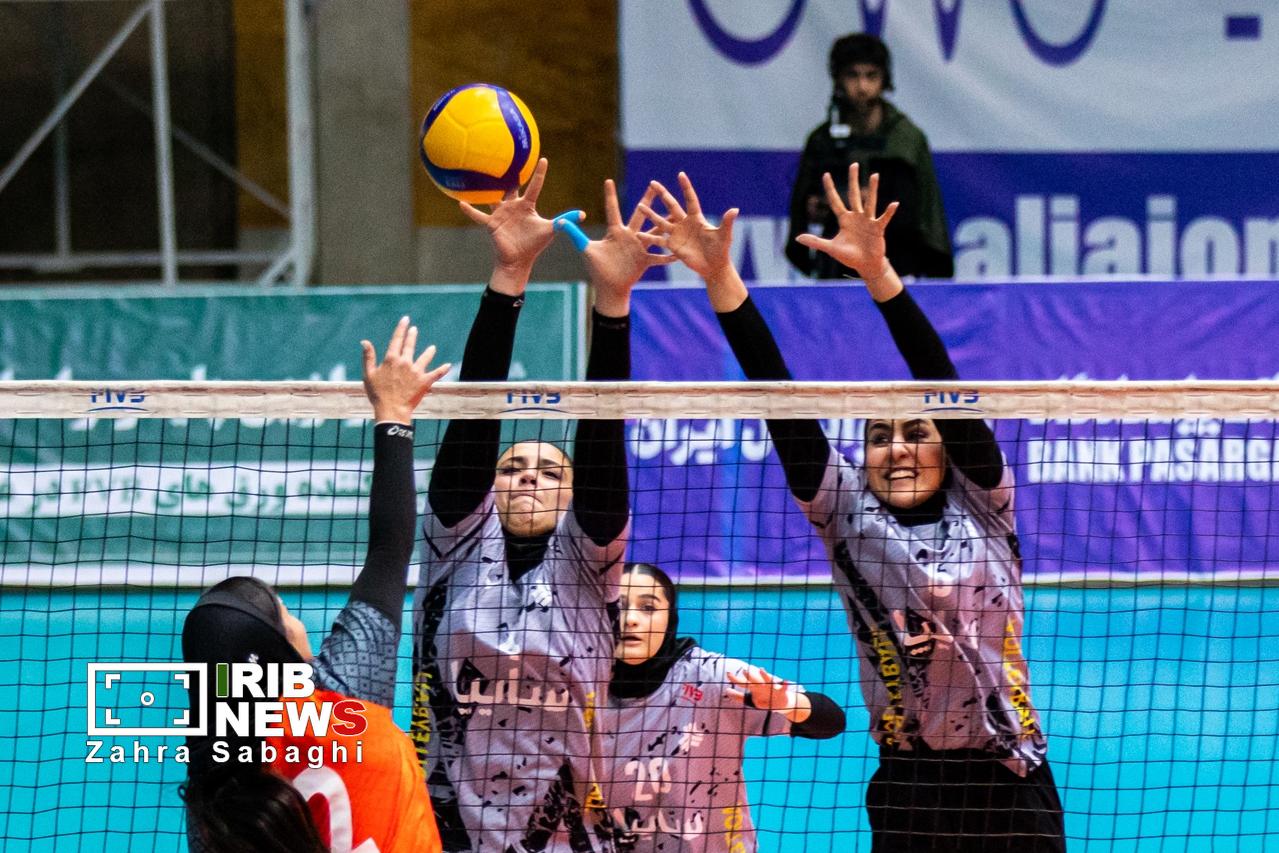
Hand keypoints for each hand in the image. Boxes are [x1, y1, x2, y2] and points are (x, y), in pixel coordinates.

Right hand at [360, 316, 451, 423]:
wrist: (391, 410)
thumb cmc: (377, 394)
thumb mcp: (368, 374)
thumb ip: (368, 357)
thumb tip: (365, 341)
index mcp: (391, 359)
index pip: (397, 339)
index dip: (401, 329)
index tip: (405, 320)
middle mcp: (405, 362)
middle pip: (410, 346)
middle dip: (412, 336)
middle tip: (414, 329)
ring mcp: (416, 371)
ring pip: (425, 358)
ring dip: (429, 352)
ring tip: (432, 348)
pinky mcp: (425, 381)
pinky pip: (436, 374)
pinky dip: (442, 369)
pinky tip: (448, 365)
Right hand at [460, 158, 553, 294]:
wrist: (518, 261)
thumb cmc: (534, 245)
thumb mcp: (550, 230)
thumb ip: (565, 221)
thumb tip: (583, 214)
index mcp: (527, 205)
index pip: (535, 186)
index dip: (539, 174)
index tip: (544, 159)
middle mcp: (513, 206)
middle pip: (510, 186)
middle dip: (507, 173)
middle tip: (504, 155)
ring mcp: (500, 213)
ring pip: (491, 196)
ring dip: (485, 187)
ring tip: (477, 172)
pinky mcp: (491, 224)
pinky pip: (478, 216)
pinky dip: (470, 210)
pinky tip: (459, 202)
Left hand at [582, 180, 674, 316]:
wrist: (609, 288)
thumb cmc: (597, 269)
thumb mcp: (586, 249)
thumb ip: (575, 234)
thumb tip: (559, 222)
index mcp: (615, 232)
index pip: (612, 210)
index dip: (609, 196)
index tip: (608, 180)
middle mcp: (629, 236)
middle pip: (640, 215)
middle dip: (647, 200)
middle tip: (655, 185)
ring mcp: (639, 247)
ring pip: (654, 231)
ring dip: (665, 223)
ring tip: (676, 212)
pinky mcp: (645, 260)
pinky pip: (659, 257)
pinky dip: (668, 255)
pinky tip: (679, 250)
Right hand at [638, 172, 746, 311]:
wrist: (714, 267)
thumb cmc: (721, 250)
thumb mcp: (723, 235)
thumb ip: (727, 222)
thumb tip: (735, 210)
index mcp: (696, 218)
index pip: (690, 199)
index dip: (685, 187)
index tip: (680, 174)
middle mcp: (684, 223)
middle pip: (671, 205)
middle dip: (663, 194)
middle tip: (652, 183)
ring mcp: (677, 234)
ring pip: (661, 221)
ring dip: (651, 214)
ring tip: (640, 206)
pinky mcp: (673, 246)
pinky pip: (659, 240)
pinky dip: (649, 238)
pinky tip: (638, 235)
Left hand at [725, 665, 800, 713]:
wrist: (781, 703)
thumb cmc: (764, 699)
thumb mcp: (751, 700)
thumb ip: (738, 697)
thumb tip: (726, 691)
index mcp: (754, 688)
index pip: (743, 683)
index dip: (735, 679)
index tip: (728, 673)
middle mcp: (761, 685)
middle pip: (754, 681)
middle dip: (750, 676)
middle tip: (744, 671)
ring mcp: (771, 688)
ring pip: (767, 681)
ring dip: (764, 675)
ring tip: (761, 670)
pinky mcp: (781, 692)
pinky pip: (783, 688)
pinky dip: (784, 684)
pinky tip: (785, 681)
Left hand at [795, 163, 898, 286]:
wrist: (866, 265)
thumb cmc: (849, 256)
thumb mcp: (831, 248)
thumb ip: (815, 242)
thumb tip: (797, 238)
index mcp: (844, 220)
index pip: (835, 201)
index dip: (830, 189)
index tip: (826, 174)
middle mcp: (856, 217)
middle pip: (854, 195)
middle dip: (853, 180)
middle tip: (854, 164)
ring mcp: (868, 221)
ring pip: (870, 202)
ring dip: (872, 189)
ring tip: (874, 175)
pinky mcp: (878, 229)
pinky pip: (883, 218)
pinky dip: (888, 212)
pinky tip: (894, 204)